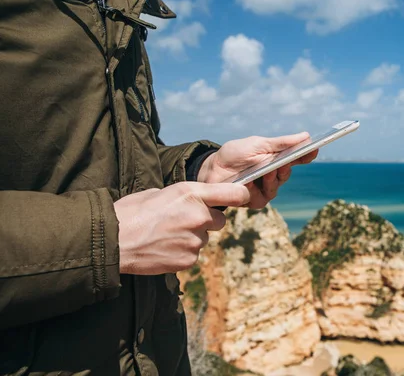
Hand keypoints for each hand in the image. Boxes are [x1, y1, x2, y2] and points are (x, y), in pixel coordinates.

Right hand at [114, 182, 249, 274]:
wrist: (113, 241)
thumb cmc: (131, 212)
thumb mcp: (159, 192)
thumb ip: (185, 197)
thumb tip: (196, 201)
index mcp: (191, 193)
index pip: (234, 193)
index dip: (241, 195)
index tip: (241, 197)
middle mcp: (198, 216)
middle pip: (220, 220)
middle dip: (206, 221)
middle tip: (182, 221)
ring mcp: (195, 240)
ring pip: (204, 238)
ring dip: (192, 237)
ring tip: (166, 235)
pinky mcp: (189, 260)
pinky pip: (194, 254)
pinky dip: (183, 252)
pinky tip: (164, 247)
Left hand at [197, 132, 318, 207]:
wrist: (212, 169)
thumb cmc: (234, 154)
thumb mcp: (257, 144)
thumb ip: (280, 143)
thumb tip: (306, 136)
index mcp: (276, 158)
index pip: (297, 157)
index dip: (307, 153)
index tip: (314, 148)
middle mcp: (274, 174)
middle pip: (288, 171)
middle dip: (286, 166)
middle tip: (283, 160)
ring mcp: (265, 188)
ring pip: (277, 186)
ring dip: (271, 178)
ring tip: (265, 171)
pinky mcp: (255, 201)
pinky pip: (263, 197)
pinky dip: (256, 189)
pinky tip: (249, 182)